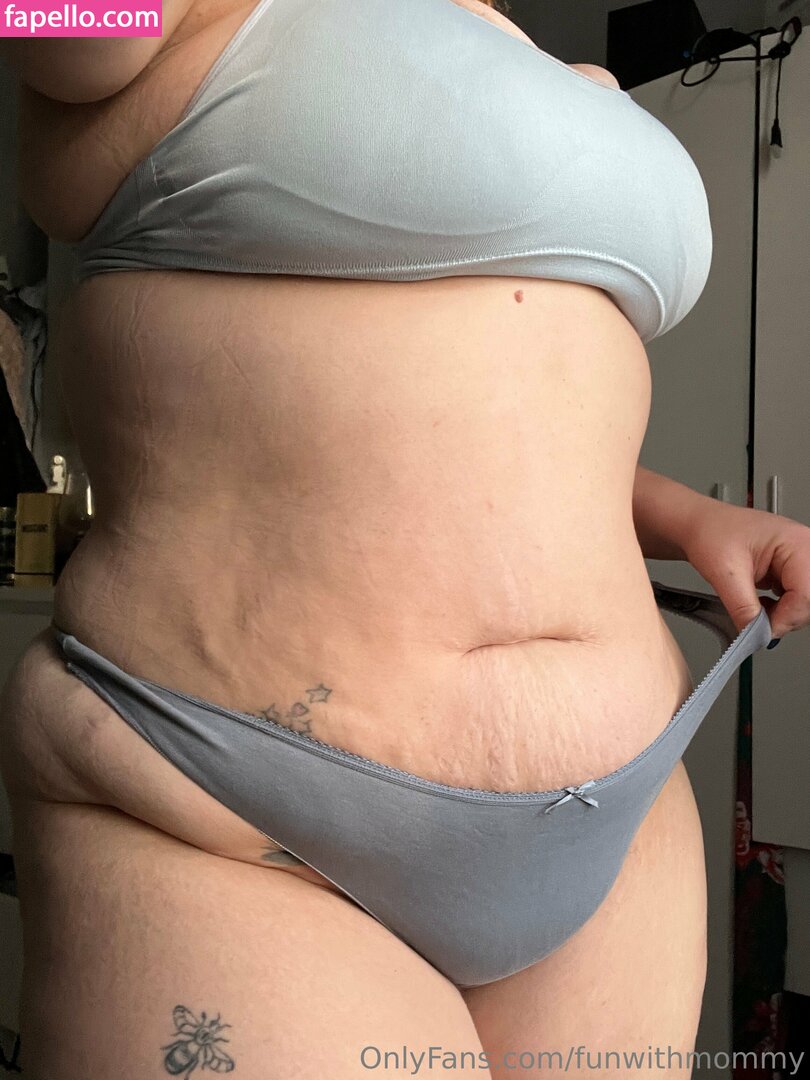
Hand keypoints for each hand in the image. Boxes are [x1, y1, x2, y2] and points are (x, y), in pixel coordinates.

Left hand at [680, 501, 809, 638]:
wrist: (699, 526)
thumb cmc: (711, 532)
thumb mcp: (724, 573)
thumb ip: (743, 608)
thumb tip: (755, 635)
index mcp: (796, 542)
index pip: (807, 594)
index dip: (786, 618)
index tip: (762, 630)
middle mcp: (804, 550)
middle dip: (785, 618)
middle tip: (758, 622)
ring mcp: (800, 561)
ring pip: (806, 604)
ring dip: (782, 615)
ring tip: (756, 608)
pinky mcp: (791, 572)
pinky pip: (796, 601)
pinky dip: (780, 610)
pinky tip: (762, 604)